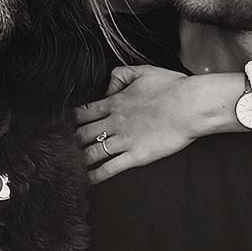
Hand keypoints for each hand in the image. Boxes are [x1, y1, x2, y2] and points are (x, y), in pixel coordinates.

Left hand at [73, 66, 240, 184]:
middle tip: (61, 147)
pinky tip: (86, 180)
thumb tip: (107, 87)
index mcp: (115, 102)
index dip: (71, 119)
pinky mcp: (136, 156)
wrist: (190, 106)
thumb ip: (120, 75)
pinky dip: (96, 175)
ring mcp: (124, 140)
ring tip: (67, 165)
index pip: (84, 112)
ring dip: (78, 158)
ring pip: (92, 152)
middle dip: (70, 140)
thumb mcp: (143, 70)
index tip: (63, 124)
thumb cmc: (172, 87)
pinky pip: (110, 167)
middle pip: (83, 133)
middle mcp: (115, 122)